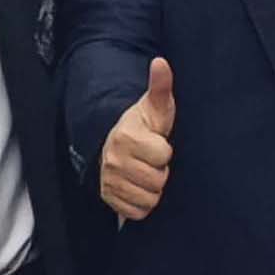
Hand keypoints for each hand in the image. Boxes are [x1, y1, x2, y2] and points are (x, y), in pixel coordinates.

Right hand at [98, 57, 175, 221]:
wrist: (115, 144)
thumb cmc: (143, 126)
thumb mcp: (155, 107)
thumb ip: (160, 87)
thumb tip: (161, 62)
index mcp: (126, 136)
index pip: (162, 155)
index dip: (165, 151)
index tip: (159, 143)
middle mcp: (114, 160)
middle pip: (157, 180)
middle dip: (160, 172)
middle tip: (153, 161)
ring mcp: (110, 181)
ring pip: (148, 198)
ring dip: (153, 190)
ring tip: (147, 173)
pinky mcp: (109, 198)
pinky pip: (137, 212)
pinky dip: (142, 204)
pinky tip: (140, 187)